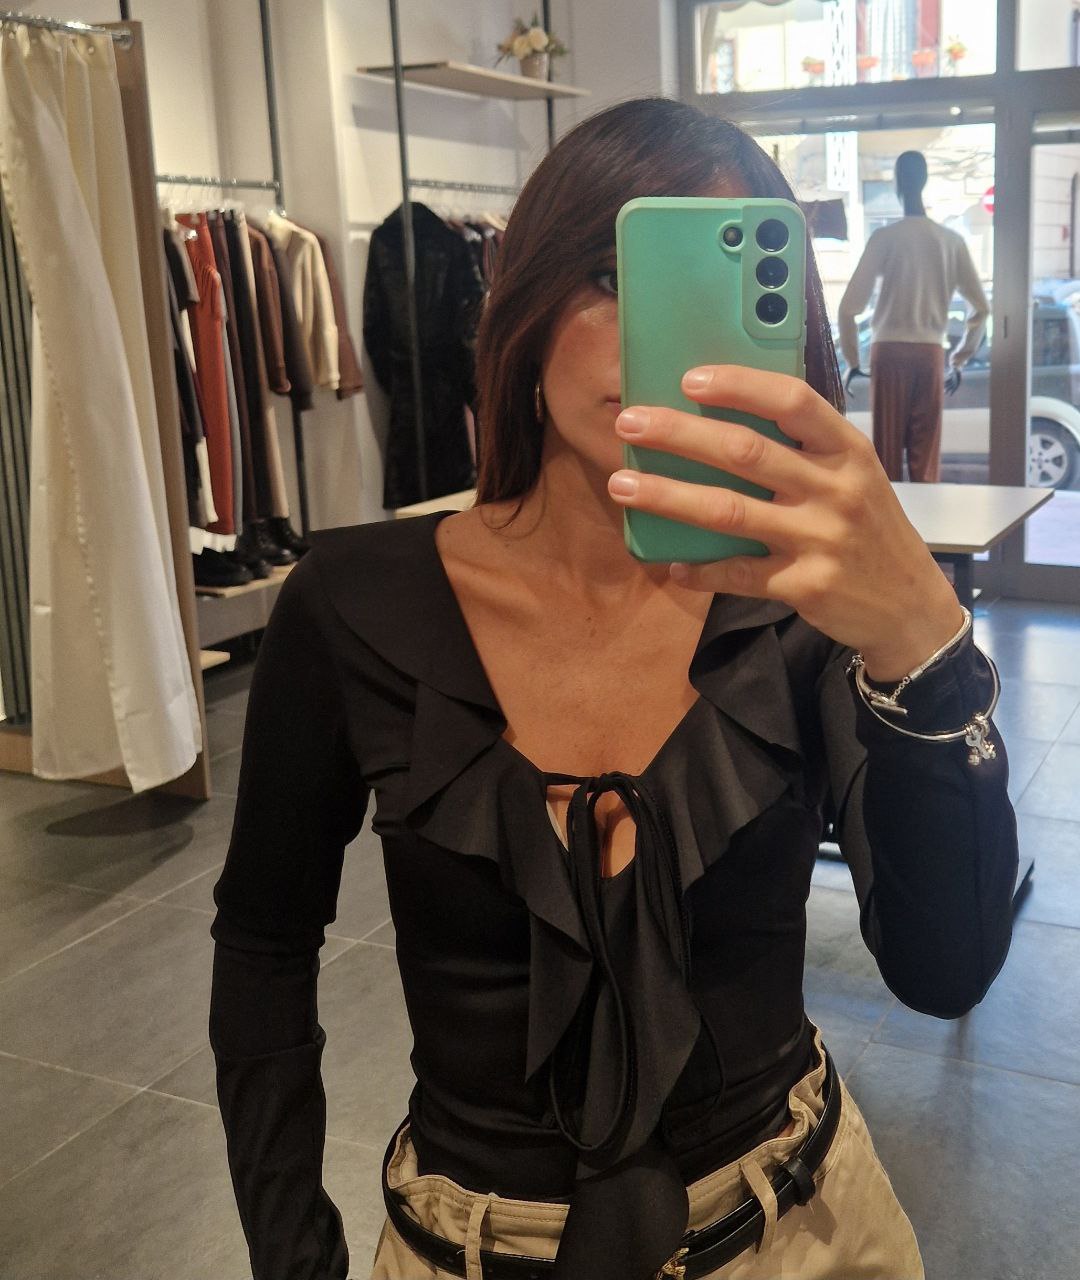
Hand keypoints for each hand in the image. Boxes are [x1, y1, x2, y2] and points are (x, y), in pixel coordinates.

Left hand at [609, 365, 964, 676]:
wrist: (911, 607)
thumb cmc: (869, 530)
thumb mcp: (854, 477)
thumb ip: (804, 450)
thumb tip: (724, 419)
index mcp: (848, 451)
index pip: (792, 402)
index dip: (739, 385)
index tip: (689, 379)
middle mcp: (835, 489)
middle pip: (745, 452)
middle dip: (679, 434)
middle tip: (628, 423)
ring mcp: (820, 539)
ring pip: (728, 512)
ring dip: (667, 496)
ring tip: (622, 485)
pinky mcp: (805, 585)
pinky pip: (737, 574)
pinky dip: (699, 569)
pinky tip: (670, 563)